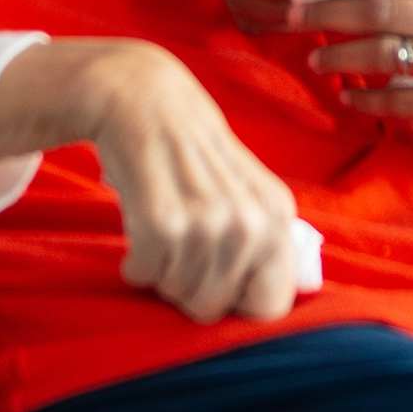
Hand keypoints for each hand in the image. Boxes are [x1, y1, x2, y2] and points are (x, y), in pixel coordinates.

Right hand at [0, 39, 303, 322]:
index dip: (235, 303)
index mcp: (278, 216)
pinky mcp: (161, 221)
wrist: (146, 100)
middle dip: (189, 289)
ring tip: (162, 228)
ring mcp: (207, 222)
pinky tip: (140, 227)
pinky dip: (134, 262)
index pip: (269, 307)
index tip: (216, 280)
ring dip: (160, 271)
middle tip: (180, 245)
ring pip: (176, 294)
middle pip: (213, 307)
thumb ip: (264, 243)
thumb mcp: (247, 192)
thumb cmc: (194, 157)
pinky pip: (143, 275)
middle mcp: (250, 222)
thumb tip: (267, 311)